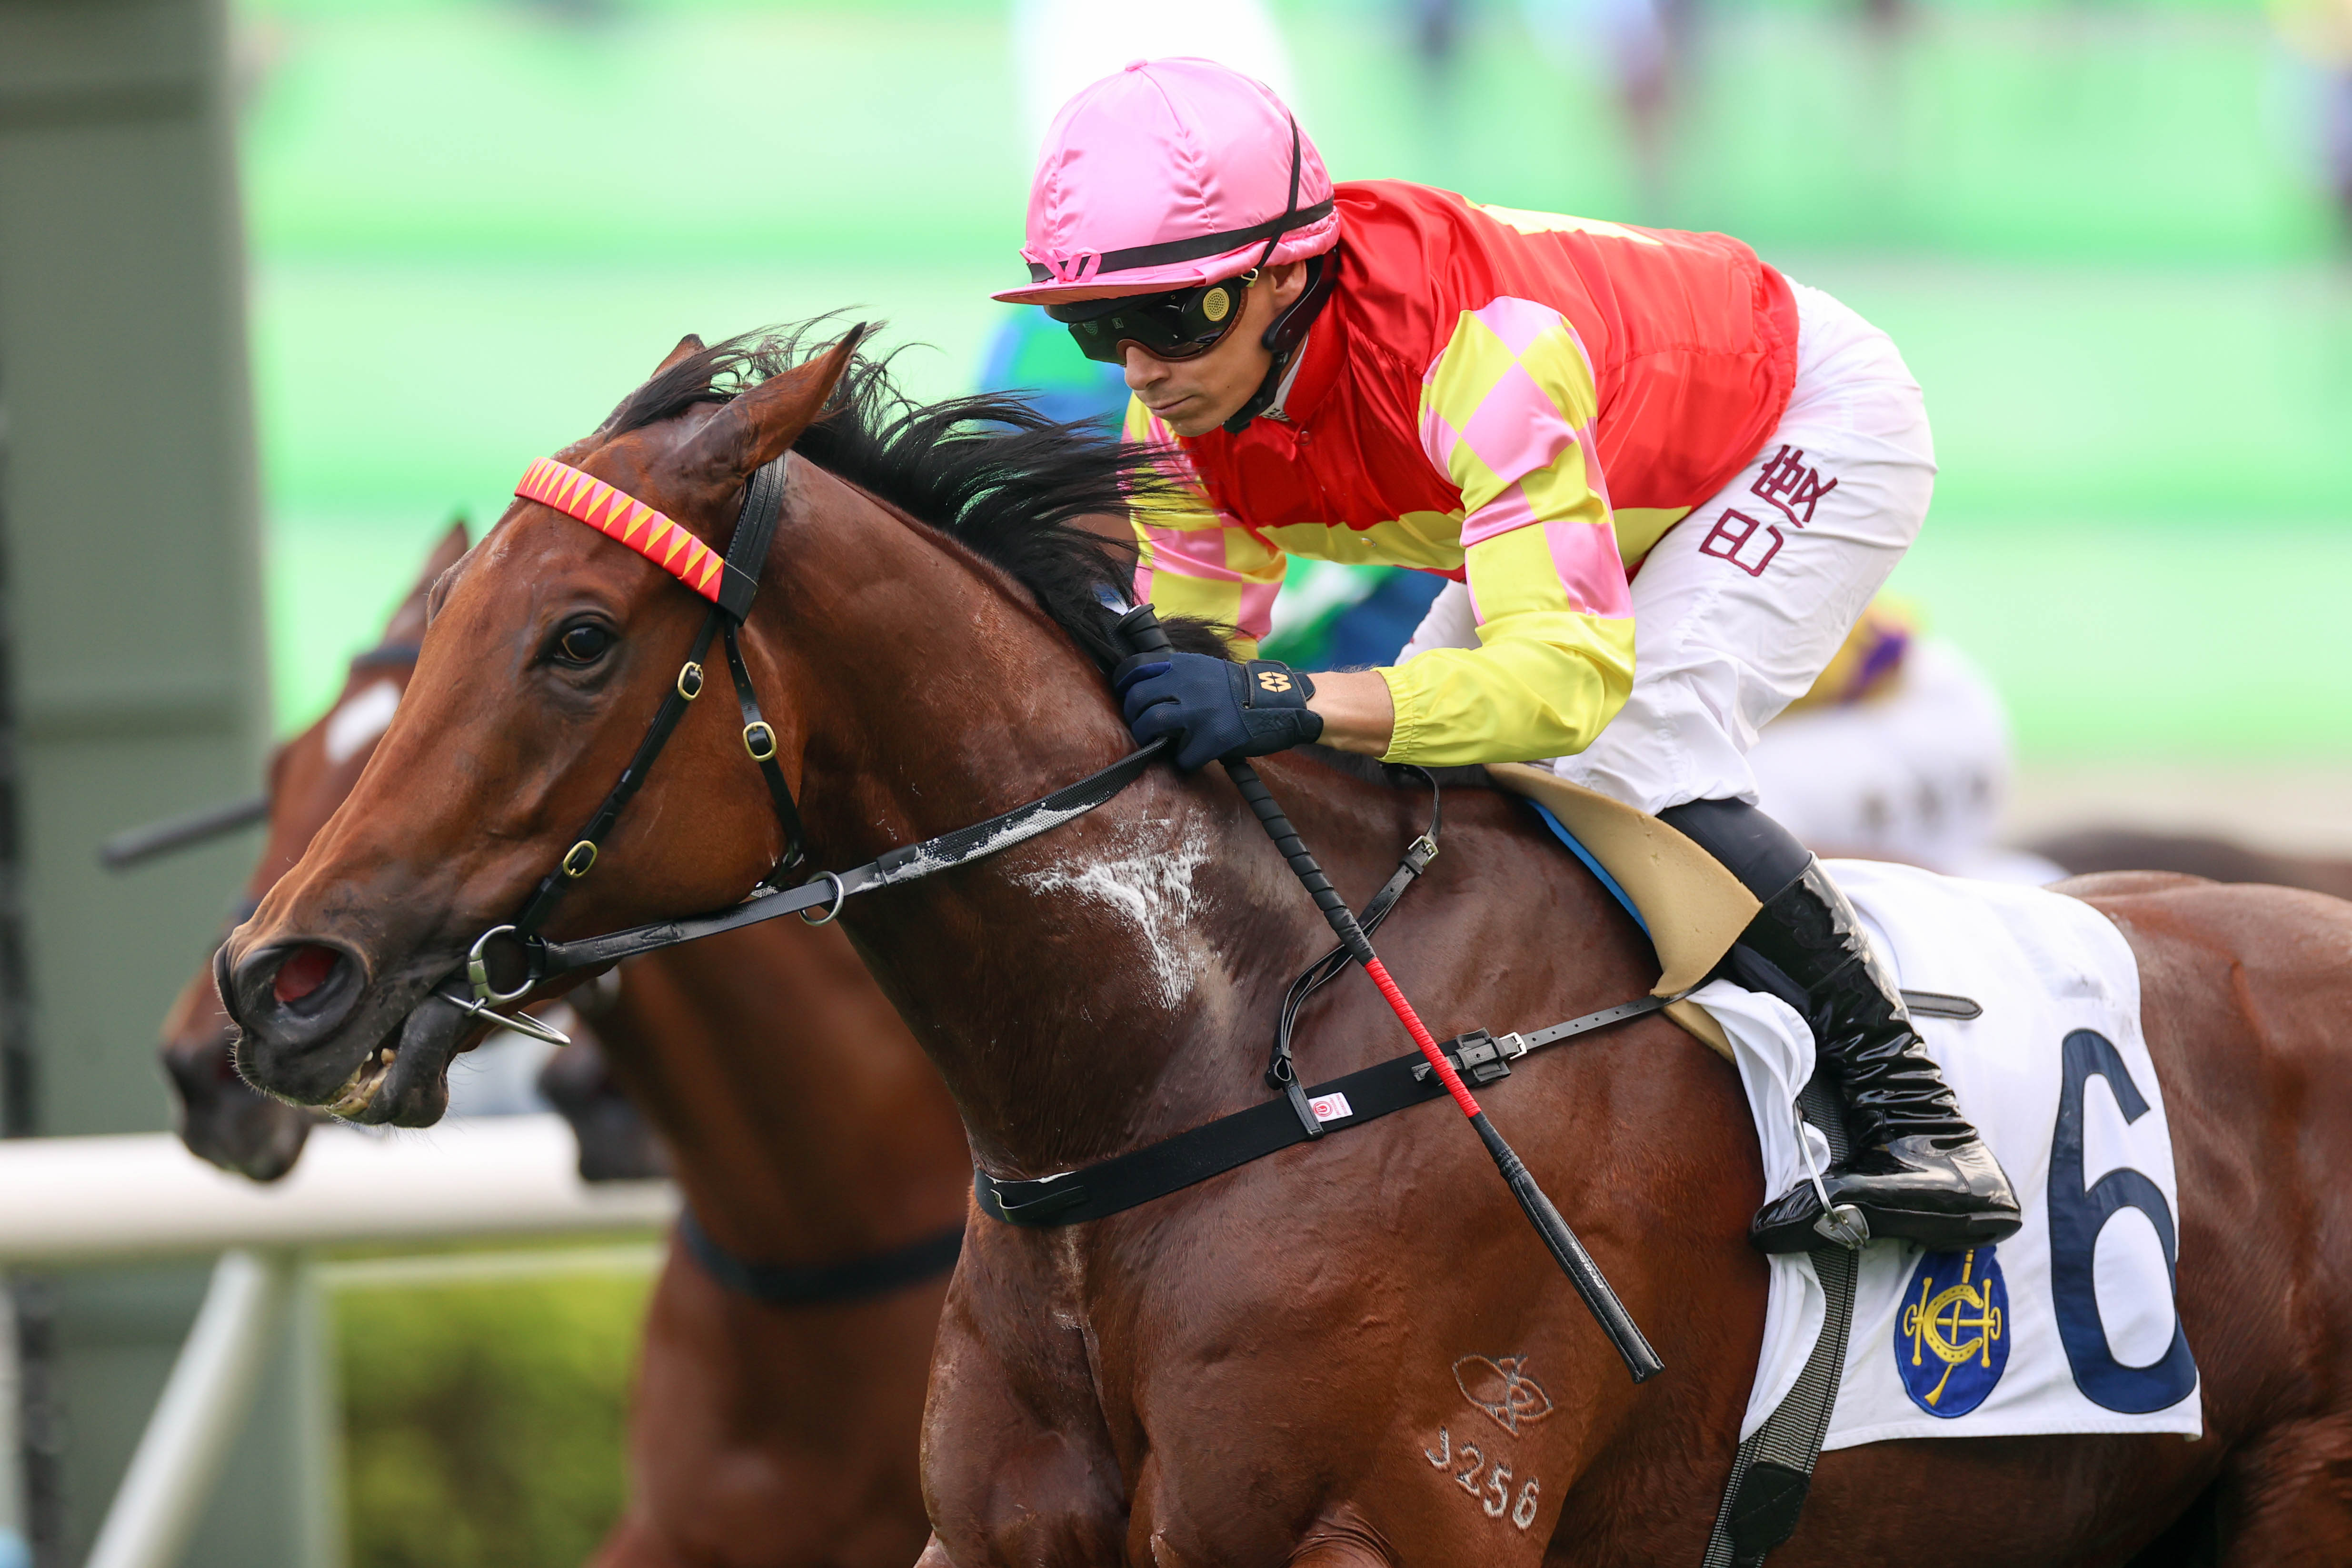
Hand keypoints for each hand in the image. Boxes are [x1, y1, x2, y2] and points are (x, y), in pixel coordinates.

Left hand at [1114, 651, 1321, 771]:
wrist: (1280, 703)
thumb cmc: (1238, 690)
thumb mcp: (1206, 669)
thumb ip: (1177, 674)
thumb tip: (1142, 688)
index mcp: (1184, 664)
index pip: (1135, 667)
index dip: (1123, 684)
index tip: (1126, 696)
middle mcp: (1188, 684)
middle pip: (1137, 700)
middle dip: (1135, 718)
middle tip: (1144, 728)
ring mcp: (1200, 711)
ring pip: (1151, 725)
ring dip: (1149, 738)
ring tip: (1159, 743)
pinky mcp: (1214, 738)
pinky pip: (1182, 757)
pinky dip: (1184, 761)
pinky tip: (1193, 757)